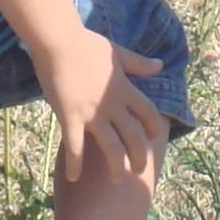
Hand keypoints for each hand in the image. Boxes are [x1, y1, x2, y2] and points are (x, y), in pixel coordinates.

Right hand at [34, 27, 168, 184]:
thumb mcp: (117, 52)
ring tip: (116, 179)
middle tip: (139, 170)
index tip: (155, 138)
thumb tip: (160, 66)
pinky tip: (74, 178)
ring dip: (117, 166)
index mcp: (124, 88)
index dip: (154, 127)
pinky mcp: (70, 117)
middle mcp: (112, 104)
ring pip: (112, 147)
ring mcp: (92, 113)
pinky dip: (75, 164)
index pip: (148, 113)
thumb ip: (138, 63)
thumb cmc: (85, 43)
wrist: (58, 40)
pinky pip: (75, 146)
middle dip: (140, 156)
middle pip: (134, 136)